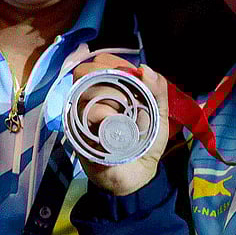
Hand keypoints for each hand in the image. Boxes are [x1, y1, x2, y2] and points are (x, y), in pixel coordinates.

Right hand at [71, 53, 168, 195]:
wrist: (137, 174)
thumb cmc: (146, 142)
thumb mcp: (159, 115)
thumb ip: (158, 91)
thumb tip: (145, 68)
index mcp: (111, 88)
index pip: (102, 61)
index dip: (114, 63)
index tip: (131, 77)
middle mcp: (91, 96)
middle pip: (87, 71)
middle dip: (110, 80)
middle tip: (126, 99)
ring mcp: (81, 112)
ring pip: (86, 89)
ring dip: (107, 97)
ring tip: (122, 114)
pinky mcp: (76, 129)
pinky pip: (84, 112)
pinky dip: (102, 114)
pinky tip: (113, 124)